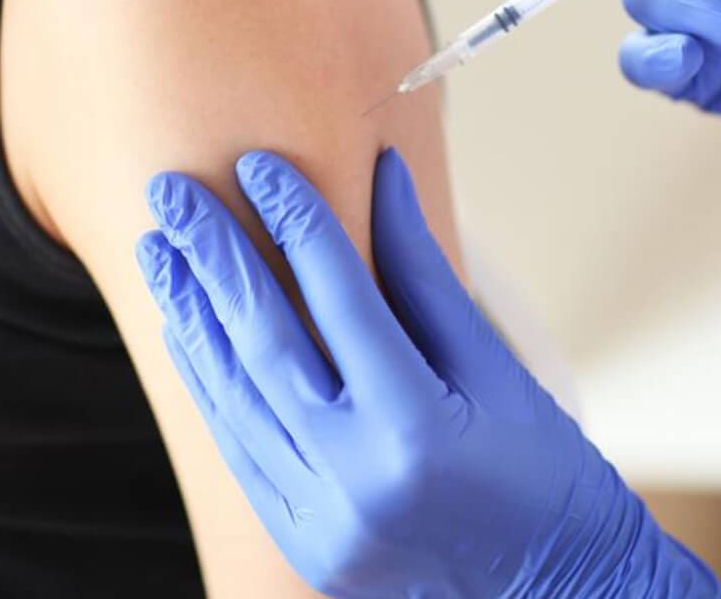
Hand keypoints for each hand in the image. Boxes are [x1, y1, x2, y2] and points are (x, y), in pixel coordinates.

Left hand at [136, 149, 720, 598]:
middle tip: (170, 191)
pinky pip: (238, 450)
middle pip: (265, 344)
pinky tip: (186, 329)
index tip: (258, 164)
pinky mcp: (303, 545)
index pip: (339, 299)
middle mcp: (356, 479)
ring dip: (193, 317)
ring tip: (160, 249)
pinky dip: (209, 384)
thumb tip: (381, 175)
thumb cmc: (544, 472)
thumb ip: (424, 274)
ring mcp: (322, 522)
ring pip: (235, 400)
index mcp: (416, 428)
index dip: (297, 222)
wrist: (560, 594)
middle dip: (213, 258)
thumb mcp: (496, 367)